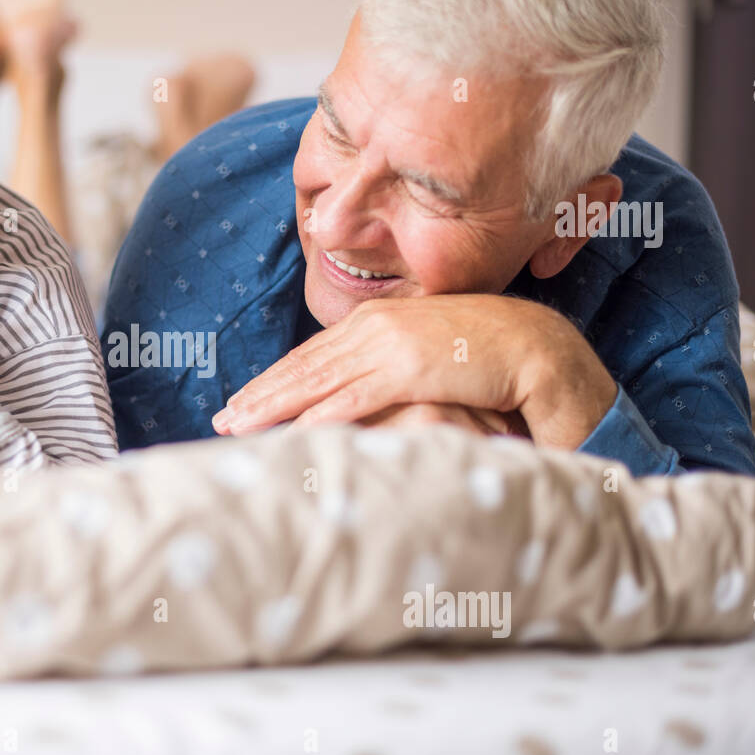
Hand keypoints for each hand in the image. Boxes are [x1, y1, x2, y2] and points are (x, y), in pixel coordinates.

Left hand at [212, 294, 616, 450]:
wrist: (532, 343)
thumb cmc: (479, 352)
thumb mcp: (422, 352)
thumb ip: (387, 363)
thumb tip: (361, 390)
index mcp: (372, 321)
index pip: (311, 355)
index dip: (274, 379)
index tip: (243, 401)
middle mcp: (371, 328)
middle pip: (302, 366)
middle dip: (259, 394)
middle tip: (223, 419)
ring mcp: (388, 345)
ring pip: (316, 380)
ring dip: (273, 406)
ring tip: (239, 427)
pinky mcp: (408, 369)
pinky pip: (354, 397)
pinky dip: (320, 416)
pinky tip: (292, 433)